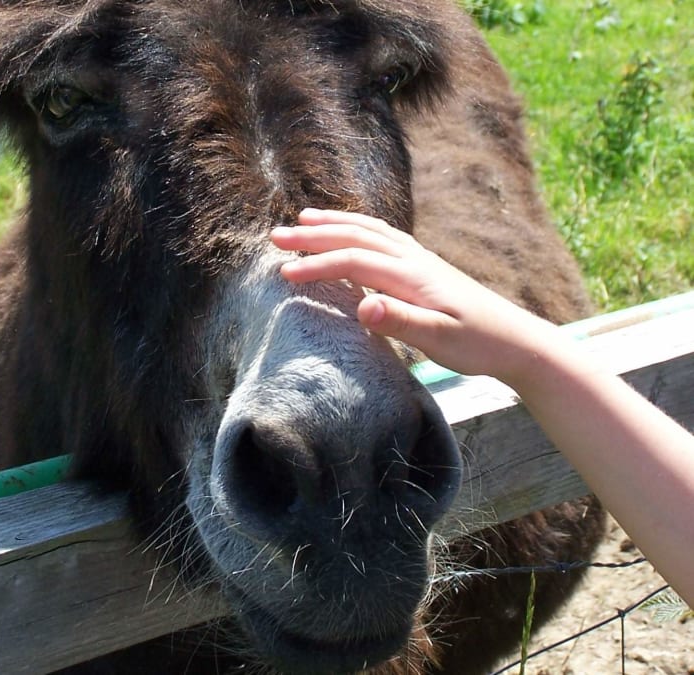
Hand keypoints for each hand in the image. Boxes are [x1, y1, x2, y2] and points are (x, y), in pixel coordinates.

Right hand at [270, 208, 555, 382]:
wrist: (516, 340)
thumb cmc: (478, 344)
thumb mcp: (440, 339)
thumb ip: (401, 321)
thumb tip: (363, 305)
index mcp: (412, 276)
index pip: (354, 262)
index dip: (317, 265)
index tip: (284, 273)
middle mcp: (414, 259)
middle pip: (356, 237)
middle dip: (314, 235)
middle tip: (276, 236)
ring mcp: (420, 259)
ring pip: (370, 230)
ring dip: (335, 223)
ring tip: (304, 219)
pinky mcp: (425, 266)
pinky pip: (384, 236)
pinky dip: (359, 226)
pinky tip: (352, 231)